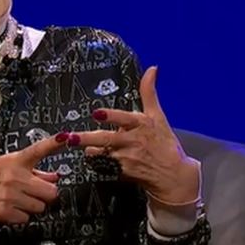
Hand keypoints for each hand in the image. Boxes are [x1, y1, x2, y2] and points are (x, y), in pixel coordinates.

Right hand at [0, 133, 69, 230]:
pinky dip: (21, 216)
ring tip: (19, 200)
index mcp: (15, 161)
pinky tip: (11, 208)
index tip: (66, 137)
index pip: (38, 149)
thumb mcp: (2, 165)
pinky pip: (27, 218)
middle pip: (50, 191)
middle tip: (36, 191)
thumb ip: (30, 170)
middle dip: (46, 193)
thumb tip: (53, 175)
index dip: (54, 143)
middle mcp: (15, 178)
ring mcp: (12, 196)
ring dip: (33, 206)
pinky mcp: (7, 213)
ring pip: (40, 206)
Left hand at [78, 66, 199, 203]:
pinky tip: (93, 158)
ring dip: (89, 149)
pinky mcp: (122, 172)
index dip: (111, 117)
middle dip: (86, 139)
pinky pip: (104, 165)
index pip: (124, 119)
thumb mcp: (158, 116)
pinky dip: (97, 161)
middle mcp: (132, 141)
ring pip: (101, 152)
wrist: (174, 176)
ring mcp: (126, 158)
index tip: (97, 114)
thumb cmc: (165, 143)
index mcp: (141, 124)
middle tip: (70, 137)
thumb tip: (153, 69)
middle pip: (106, 139)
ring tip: (77, 145)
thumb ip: (149, 92)